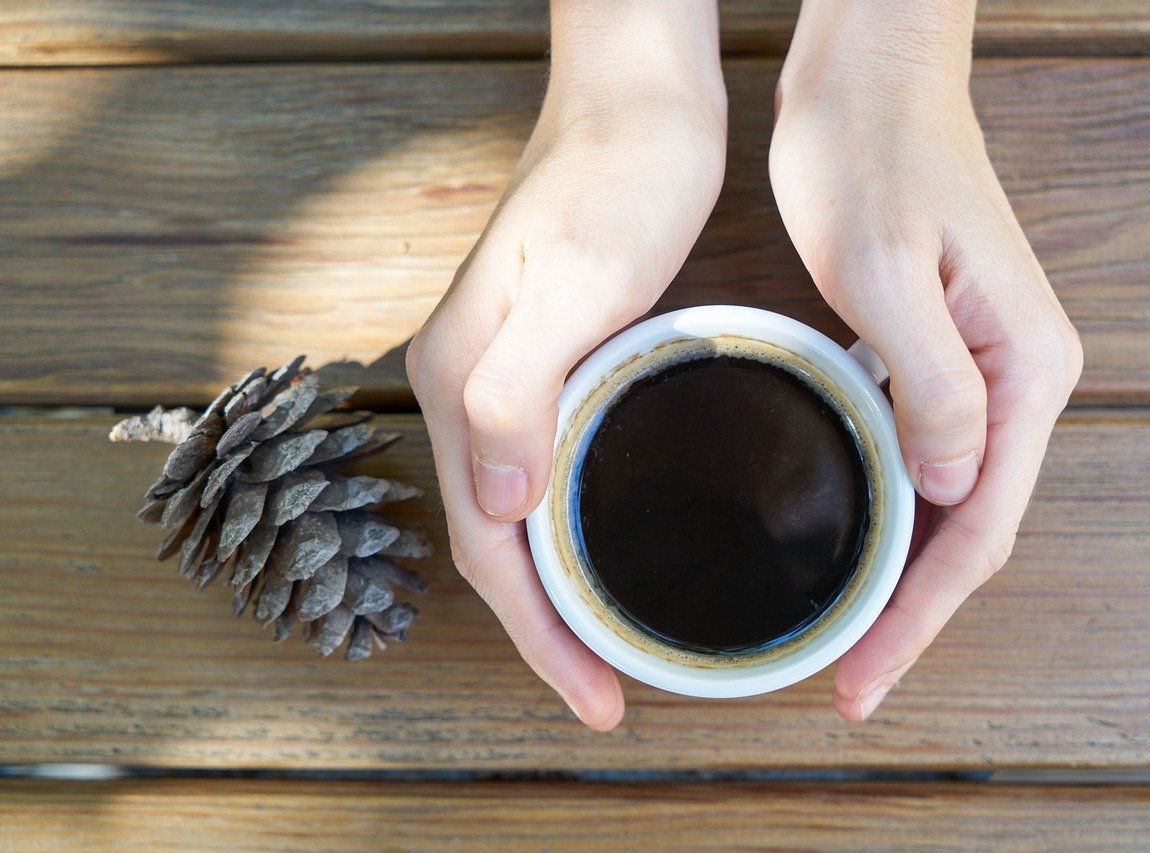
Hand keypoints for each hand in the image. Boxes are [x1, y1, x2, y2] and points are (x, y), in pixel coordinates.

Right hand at [406, 2, 725, 729]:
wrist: (636, 103)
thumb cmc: (618, 179)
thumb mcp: (576, 280)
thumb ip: (522, 388)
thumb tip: (500, 501)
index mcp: (462, 380)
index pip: (486, 543)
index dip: (538, 634)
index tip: (597, 696)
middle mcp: (464, 386)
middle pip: (492, 542)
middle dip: (543, 631)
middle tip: (607, 691)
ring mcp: (497, 375)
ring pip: (513, 515)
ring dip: (553, 591)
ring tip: (605, 646)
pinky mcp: (538, 362)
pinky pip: (539, 474)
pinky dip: (566, 534)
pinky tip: (606, 549)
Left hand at [769, 1, 1082, 720]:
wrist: (870, 79)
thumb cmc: (874, 154)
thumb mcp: (890, 267)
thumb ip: (931, 381)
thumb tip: (955, 487)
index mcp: (1024, 369)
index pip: (981, 527)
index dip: (922, 614)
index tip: (866, 678)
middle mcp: (1019, 379)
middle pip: (972, 530)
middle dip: (912, 614)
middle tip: (849, 682)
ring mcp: (984, 368)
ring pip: (948, 502)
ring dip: (901, 575)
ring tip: (847, 637)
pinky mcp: (940, 352)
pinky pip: (924, 458)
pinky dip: (891, 514)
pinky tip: (853, 541)